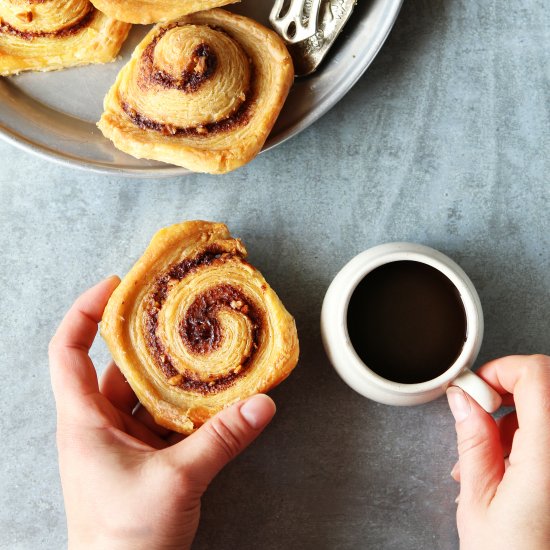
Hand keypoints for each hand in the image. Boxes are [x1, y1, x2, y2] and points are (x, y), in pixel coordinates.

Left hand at [49, 277, 275, 549]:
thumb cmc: (123, 540)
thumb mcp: (176, 480)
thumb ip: (222, 439)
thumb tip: (262, 403)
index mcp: (85, 421)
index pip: (68, 351)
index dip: (86, 312)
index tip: (115, 286)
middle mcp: (99, 424)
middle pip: (116, 365)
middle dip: (145, 337)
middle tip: (177, 310)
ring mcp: (122, 441)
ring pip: (145, 391)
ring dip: (172, 372)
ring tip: (201, 346)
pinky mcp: (144, 456)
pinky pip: (164, 416)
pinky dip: (185, 402)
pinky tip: (212, 393)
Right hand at [447, 355, 549, 549]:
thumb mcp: (479, 501)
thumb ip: (472, 439)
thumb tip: (463, 398)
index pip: (539, 376)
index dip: (502, 370)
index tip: (476, 387)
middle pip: (547, 387)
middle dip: (508, 393)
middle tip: (479, 418)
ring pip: (549, 411)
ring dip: (517, 420)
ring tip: (487, 459)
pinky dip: (531, 439)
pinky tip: (510, 469)